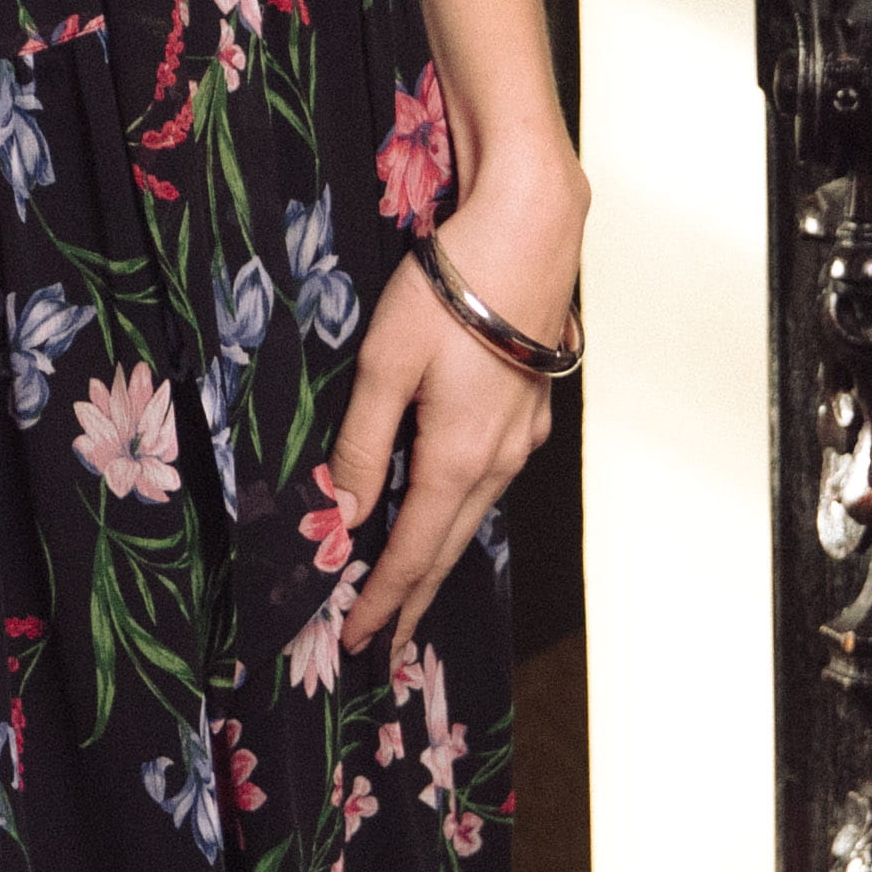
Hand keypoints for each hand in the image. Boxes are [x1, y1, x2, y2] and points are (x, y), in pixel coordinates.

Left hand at [329, 151, 579, 660]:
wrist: (530, 229)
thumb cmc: (451, 288)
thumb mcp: (385, 365)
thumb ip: (362, 444)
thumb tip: (340, 514)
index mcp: (458, 457)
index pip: (413, 553)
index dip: (383, 600)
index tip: (356, 640)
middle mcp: (499, 460)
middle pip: (449, 547)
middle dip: (413, 598)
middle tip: (385, 642)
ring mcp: (522, 435)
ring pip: (473, 514)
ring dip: (439, 555)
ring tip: (410, 588)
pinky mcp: (531, 407)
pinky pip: (490, 478)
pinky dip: (461, 508)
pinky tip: (446, 507)